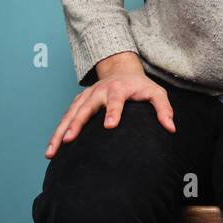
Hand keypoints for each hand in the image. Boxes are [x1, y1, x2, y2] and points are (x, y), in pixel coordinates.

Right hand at [44, 72, 174, 156]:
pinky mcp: (78, 102)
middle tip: (69, 140)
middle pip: (86, 108)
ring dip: (60, 132)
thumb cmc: (140, 86)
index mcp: (118, 89)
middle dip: (76, 123)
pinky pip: (65, 118)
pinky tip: (51, 150)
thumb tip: (171, 128)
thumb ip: (164, 109)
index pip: (116, 100)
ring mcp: (86, 97)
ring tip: (52, 152)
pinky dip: (57, 132)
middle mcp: (99, 91)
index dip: (113, 111)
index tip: (110, 126)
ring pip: (70, 114)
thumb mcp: (156, 93)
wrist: (121, 70)